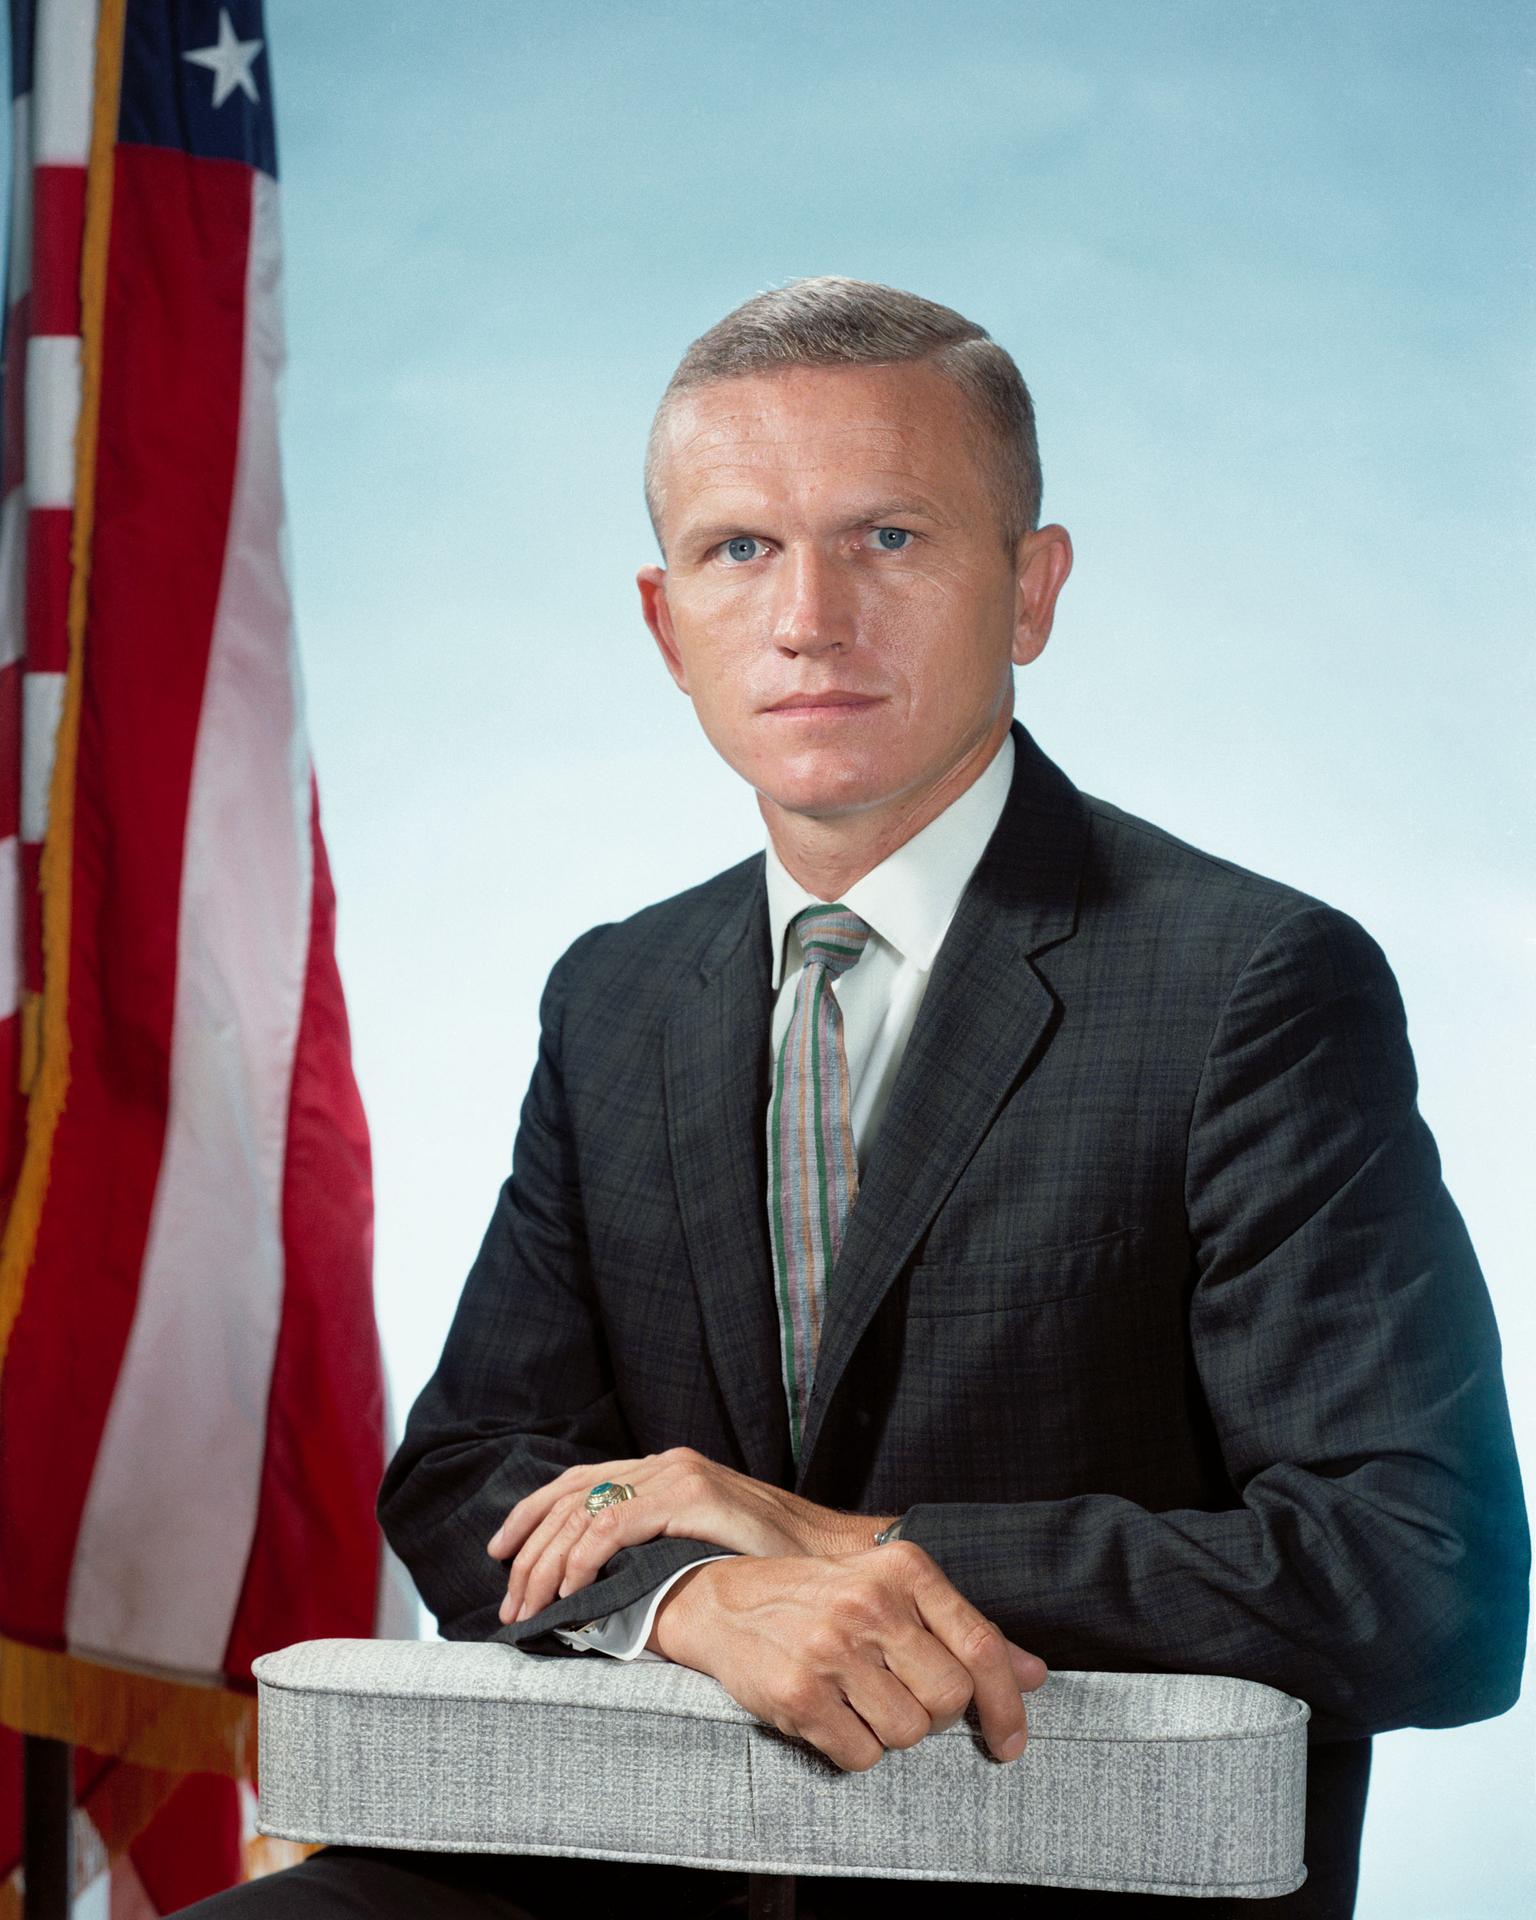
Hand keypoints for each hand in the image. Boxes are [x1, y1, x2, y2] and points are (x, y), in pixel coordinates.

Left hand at [486, 1446, 886, 1624]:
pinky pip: (617, 1523)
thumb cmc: (769, 1566)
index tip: (501, 1556)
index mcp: (663, 1472)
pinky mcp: (692, 1497)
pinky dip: (584, 1558)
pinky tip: (569, 1591)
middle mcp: (666, 1464)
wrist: (831, 1556)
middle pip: (571, 1497)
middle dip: (528, 1552)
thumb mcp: (699, 1551)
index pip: (578, 1484)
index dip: (530, 1517)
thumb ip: (656, 1552)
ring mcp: (678, 1476)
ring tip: (530, 1607)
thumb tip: (599, 1591)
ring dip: (546, 1562)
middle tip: (510, 1603)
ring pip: (585, 1511)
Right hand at [648, 1538, 1048, 1772]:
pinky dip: (852, 1748)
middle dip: (933, 1714)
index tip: (1010, 1742)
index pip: (982, 1646)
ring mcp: (834, 1648)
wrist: (721, 1600)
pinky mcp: (800, 1693)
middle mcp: (871, 1603)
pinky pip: (862, 1756)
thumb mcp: (889, 1592)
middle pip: (950, 1699)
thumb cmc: (817, 1598)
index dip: (1007, 1704)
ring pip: (909, 1733)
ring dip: (888, 1732)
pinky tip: (830, 1714)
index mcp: (903, 1568)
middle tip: (898, 1695)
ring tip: (856, 1698)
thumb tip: (1034, 1674)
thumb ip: (960, 1630)